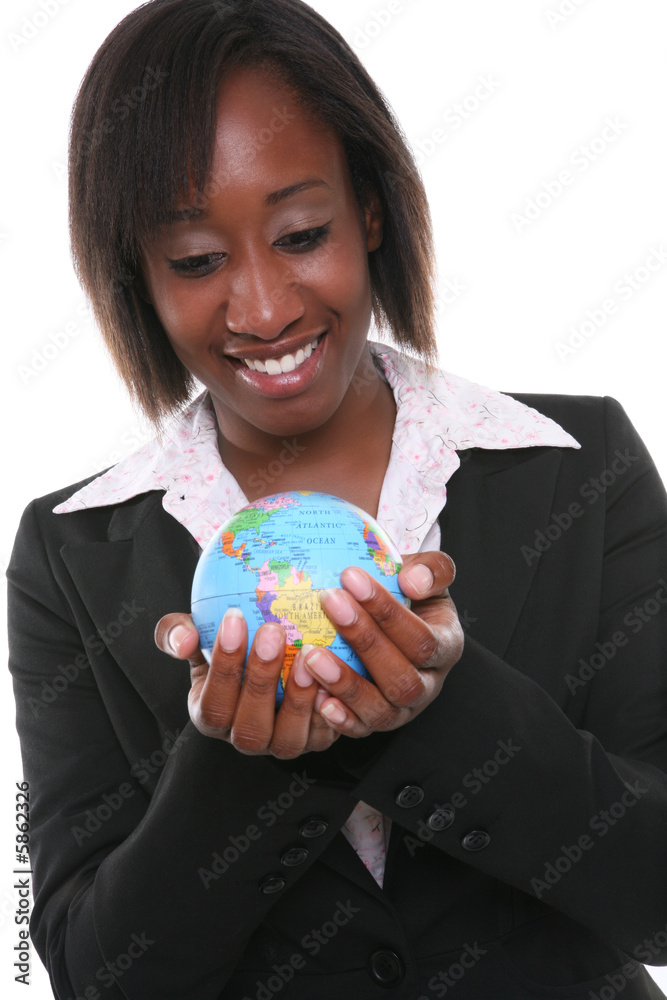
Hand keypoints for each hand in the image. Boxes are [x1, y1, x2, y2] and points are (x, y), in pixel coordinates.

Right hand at [154, 610, 339, 758]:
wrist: (271, 662)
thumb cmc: (231, 648)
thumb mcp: (198, 637)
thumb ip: (177, 633)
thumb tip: (183, 639)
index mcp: (211, 716)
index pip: (212, 702)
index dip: (223, 664)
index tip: (234, 618)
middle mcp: (245, 738)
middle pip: (249, 725)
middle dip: (260, 678)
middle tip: (272, 631)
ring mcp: (281, 744)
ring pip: (287, 738)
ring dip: (296, 699)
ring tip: (306, 655)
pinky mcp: (315, 740)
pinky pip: (324, 733)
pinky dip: (331, 709)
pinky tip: (337, 673)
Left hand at [305, 551, 463, 737]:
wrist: (394, 622)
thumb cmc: (408, 595)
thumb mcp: (428, 575)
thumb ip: (432, 569)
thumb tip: (413, 581)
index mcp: (446, 646)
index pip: (423, 638)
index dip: (388, 612)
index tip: (350, 577)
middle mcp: (429, 684)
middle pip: (402, 677)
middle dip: (364, 639)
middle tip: (328, 600)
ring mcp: (403, 710)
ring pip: (381, 710)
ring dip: (346, 684)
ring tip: (311, 655)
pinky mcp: (374, 722)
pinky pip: (359, 729)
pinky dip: (339, 718)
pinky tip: (315, 699)